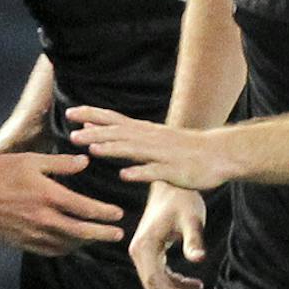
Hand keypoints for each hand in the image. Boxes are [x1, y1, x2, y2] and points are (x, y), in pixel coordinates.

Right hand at [0, 154, 124, 255]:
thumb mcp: (31, 160)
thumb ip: (60, 164)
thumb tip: (84, 162)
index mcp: (48, 196)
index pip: (85, 209)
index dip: (105, 213)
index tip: (118, 214)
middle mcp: (43, 219)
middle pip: (81, 232)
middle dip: (102, 234)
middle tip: (117, 235)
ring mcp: (32, 234)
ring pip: (66, 244)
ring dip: (84, 242)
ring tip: (95, 238)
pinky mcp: (21, 243)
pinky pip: (49, 250)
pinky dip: (64, 249)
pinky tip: (69, 244)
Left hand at [65, 106, 233, 190]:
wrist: (217, 154)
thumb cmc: (183, 148)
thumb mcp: (151, 136)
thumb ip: (125, 133)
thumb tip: (97, 127)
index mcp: (144, 131)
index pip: (113, 119)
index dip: (92, 115)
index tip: (70, 112)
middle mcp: (150, 139)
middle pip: (118, 134)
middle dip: (95, 133)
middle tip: (72, 133)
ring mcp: (161, 154)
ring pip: (133, 150)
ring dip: (111, 149)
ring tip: (91, 149)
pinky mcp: (173, 171)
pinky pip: (154, 172)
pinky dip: (139, 172)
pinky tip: (125, 175)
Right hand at [129, 183, 208, 288]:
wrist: (172, 183)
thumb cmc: (182, 199)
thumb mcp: (192, 220)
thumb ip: (194, 240)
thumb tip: (198, 259)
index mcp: (144, 246)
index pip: (155, 282)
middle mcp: (138, 251)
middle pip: (154, 286)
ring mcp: (141, 251)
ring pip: (156, 282)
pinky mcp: (149, 249)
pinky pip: (159, 274)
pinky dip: (175, 282)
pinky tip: (193, 284)